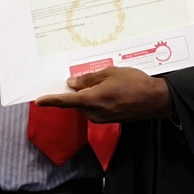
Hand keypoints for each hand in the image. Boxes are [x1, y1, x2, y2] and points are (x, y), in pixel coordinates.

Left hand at [35, 67, 173, 123]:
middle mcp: (94, 112)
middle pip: (76, 103)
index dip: (50, 100)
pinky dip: (95, 101)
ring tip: (101, 82)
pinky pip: (95, 110)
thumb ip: (88, 79)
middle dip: (74, 93)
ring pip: (85, 107)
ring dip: (86, 96)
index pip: (65, 101)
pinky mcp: (110, 120)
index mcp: (92, 99)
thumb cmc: (135, 83)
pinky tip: (107, 91)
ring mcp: (102, 118)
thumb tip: (72, 84)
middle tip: (79, 79)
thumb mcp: (110, 73)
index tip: (39, 100)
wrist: (155, 100)